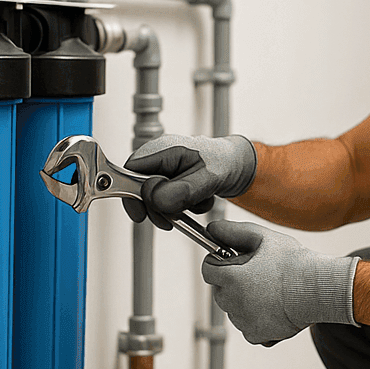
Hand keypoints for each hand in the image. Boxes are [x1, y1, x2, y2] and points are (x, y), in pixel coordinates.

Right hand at [122, 134, 256, 229]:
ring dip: (172, 208)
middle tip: (170, 219)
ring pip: (153, 197)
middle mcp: (161, 158)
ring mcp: (165, 170)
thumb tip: (156, 199)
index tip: (140, 214)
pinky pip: (166, 200)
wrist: (238, 165)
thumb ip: (181, 190)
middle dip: (155, 207)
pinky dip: (181, 207)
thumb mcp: (207, 178)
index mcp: (164, 150)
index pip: (131, 170)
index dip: (131, 194)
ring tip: (195, 203)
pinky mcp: (172, 181)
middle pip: (140, 187)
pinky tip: (197, 201)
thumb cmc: (224, 162)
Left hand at [201, 219, 358, 345]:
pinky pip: (246, 327)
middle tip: (255, 273)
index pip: (207, 269)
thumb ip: (231, 231)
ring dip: (242, 300)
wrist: (320, 289)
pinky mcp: (256, 335)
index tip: (232, 259)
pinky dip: (254, 319)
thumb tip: (211, 229)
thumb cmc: (294, 262)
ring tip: (268, 290)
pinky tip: (272, 307)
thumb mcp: (262, 237)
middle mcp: (233, 302)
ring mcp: (244, 322)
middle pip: (219, 290)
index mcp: (230, 278)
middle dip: (230, 281)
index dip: (218, 261)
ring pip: (232, 309)